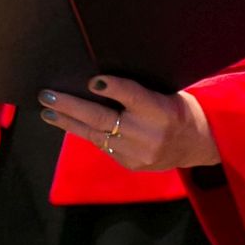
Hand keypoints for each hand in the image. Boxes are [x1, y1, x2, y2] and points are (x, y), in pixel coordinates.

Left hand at [37, 74, 220, 171]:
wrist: (198, 142)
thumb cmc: (178, 107)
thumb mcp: (167, 92)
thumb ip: (137, 90)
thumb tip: (97, 80)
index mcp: (161, 110)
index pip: (132, 96)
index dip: (111, 88)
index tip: (90, 80)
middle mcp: (148, 134)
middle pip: (103, 119)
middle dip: (71, 106)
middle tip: (47, 95)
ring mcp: (138, 153)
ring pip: (96, 136)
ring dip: (68, 123)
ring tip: (47, 111)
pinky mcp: (131, 164)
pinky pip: (103, 146)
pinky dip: (85, 133)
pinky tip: (68, 124)